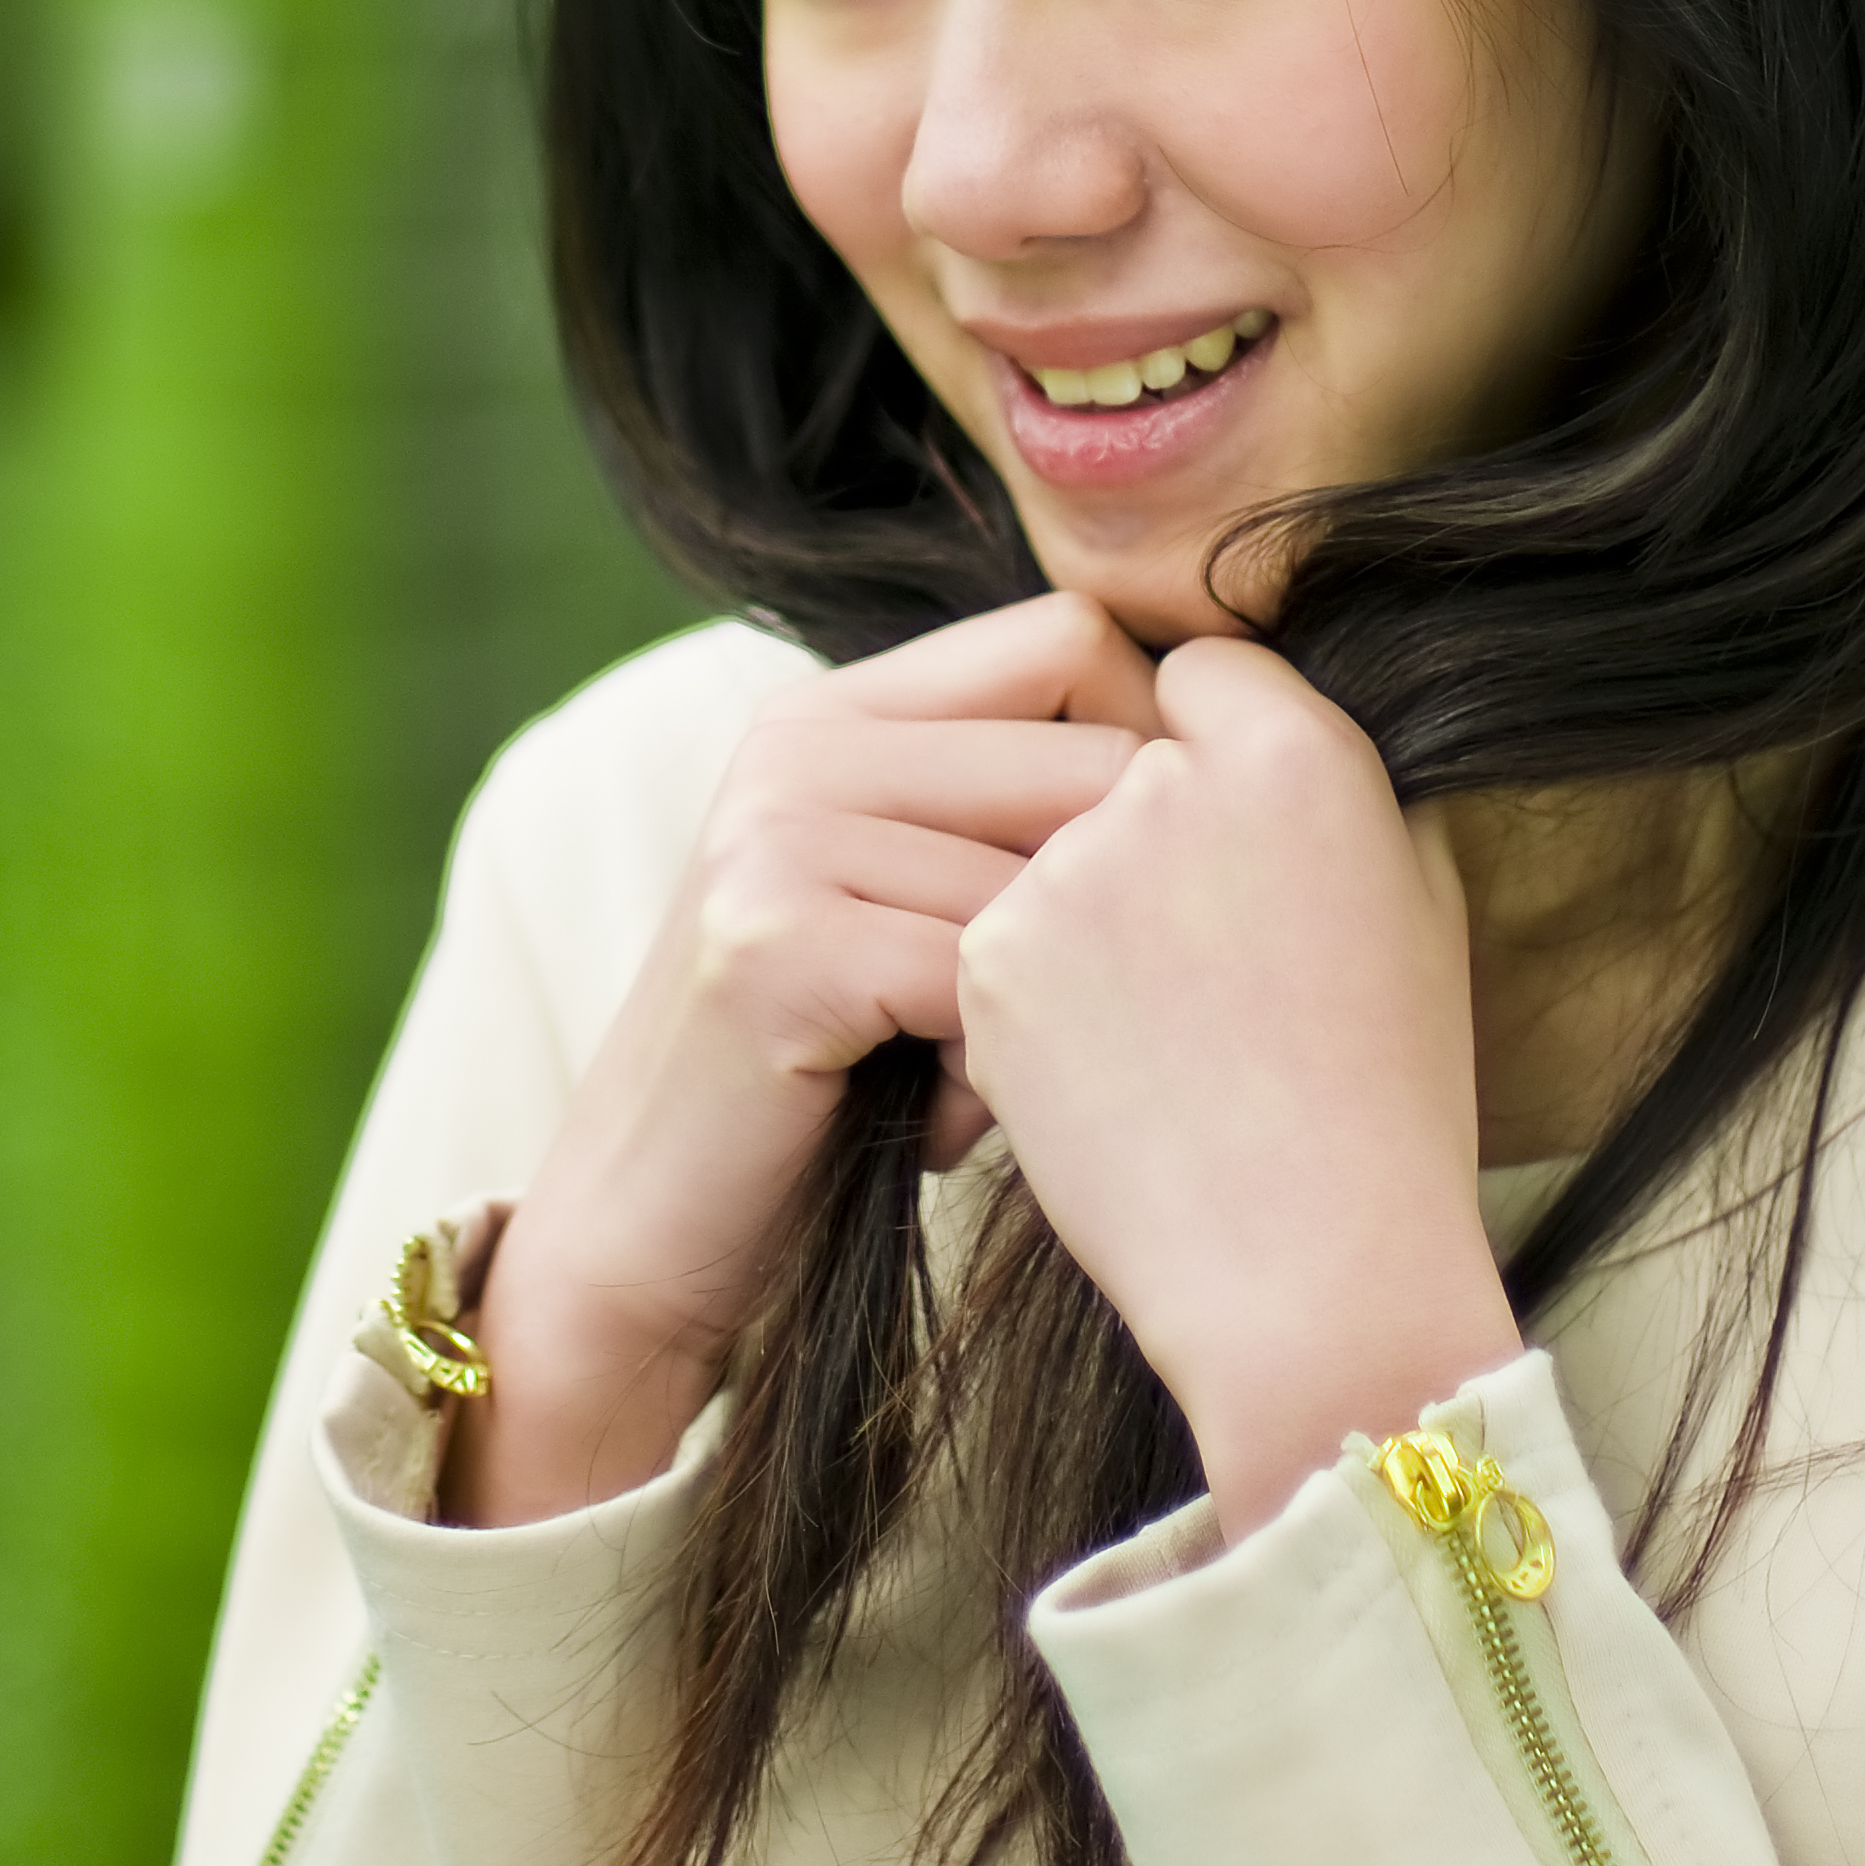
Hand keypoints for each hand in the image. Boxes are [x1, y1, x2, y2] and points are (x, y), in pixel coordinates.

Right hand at [445, 592, 1159, 1526]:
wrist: (644, 1229)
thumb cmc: (826, 1078)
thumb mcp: (902, 904)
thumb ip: (1003, 814)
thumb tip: (1220, 758)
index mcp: (836, 708)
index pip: (1069, 636)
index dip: (1147, 748)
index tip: (1143, 883)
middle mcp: (800, 742)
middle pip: (1088, 751)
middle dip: (1122, 896)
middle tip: (1074, 1018)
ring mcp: (777, 834)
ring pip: (1051, 879)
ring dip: (1059, 1006)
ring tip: (1001, 1085)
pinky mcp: (775, 943)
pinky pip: (984, 976)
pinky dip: (1001, 1071)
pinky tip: (950, 1126)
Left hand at [952, 636, 1517, 1543]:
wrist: (1311, 1274)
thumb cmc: (1391, 1102)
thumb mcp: (1419, 905)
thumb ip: (1337, 787)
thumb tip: (1266, 734)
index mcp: (1298, 752)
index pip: (1203, 673)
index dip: (1203, 744)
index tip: (1218, 834)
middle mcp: (1170, 782)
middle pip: (1108, 758)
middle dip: (1129, 833)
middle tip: (1188, 962)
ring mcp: (1068, 866)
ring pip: (1042, 853)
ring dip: (1074, 918)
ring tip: (1157, 1045)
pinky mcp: (991, 954)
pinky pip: (995, 942)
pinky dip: (1027, 1003)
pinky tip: (1100, 1086)